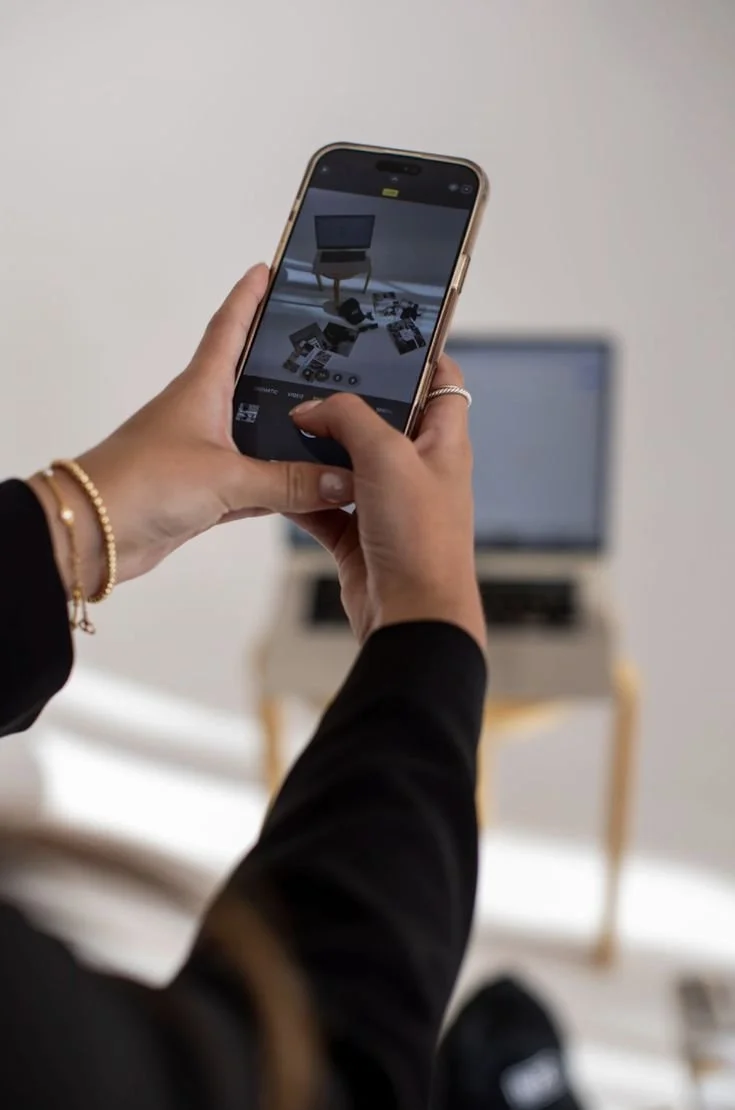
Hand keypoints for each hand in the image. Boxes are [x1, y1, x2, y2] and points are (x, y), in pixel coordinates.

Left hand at [29, 265, 352, 596]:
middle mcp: (203, 415)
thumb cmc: (142, 483)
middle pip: (252, 381)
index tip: (268, 271)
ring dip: (290, 435)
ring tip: (335, 425)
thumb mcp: (226, 476)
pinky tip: (310, 492)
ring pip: (258, 438)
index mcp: (202, 388)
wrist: (94, 532)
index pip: (230, 328)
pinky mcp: (203, 493)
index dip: (249, 297)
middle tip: (324, 352)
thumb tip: (343, 479)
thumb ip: (289, 481)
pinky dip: (281, 488)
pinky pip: (254, 485)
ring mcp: (203, 455)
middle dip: (285, 367)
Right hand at [288, 356, 485, 649]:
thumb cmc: (421, 537)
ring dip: (316, 446)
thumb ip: (348, 416)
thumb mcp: (387, 455)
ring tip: (281, 418)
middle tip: (311, 376)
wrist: (411, 616)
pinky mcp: (358, 535)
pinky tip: (275, 475)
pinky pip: (322, 503)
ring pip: (345, 462)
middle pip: (382, 420)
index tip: (383, 335)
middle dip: (348, 400)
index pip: (442, 382)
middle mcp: (417, 469)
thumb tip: (312, 408)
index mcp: (443, 443)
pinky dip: (300, 492)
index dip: (420, 355)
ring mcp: (386, 504)